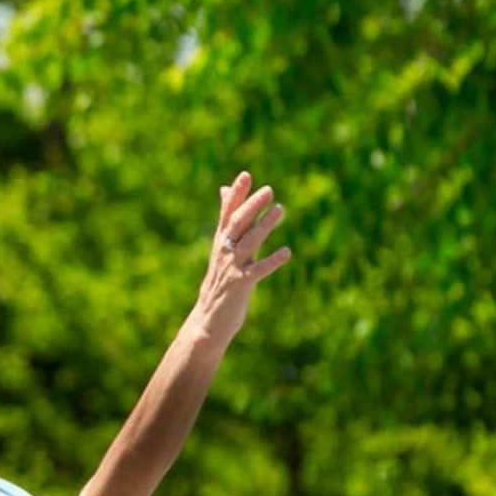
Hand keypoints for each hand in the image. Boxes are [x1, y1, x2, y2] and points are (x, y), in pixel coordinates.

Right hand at [190, 171, 290, 339]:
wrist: (208, 319)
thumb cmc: (220, 283)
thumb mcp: (222, 250)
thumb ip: (228, 221)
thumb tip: (224, 190)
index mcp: (221, 243)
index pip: (227, 213)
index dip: (237, 195)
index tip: (246, 175)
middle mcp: (224, 252)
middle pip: (238, 224)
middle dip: (252, 206)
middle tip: (268, 190)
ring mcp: (232, 268)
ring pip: (249, 242)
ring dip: (265, 226)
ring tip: (280, 210)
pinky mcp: (241, 285)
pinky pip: (258, 270)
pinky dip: (272, 261)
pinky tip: (287, 253)